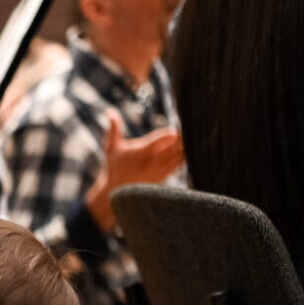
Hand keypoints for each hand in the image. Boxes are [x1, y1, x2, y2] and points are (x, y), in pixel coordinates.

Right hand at [86, 111, 183, 230]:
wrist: (118, 192)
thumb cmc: (115, 166)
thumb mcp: (111, 148)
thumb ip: (113, 129)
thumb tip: (109, 111)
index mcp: (140, 152)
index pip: (157, 141)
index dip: (168, 135)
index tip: (176, 130)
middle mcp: (152, 162)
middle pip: (172, 147)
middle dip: (182, 138)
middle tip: (192, 127)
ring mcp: (160, 170)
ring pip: (179, 156)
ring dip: (186, 146)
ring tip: (194, 135)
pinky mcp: (166, 175)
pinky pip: (180, 164)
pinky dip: (187, 155)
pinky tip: (192, 146)